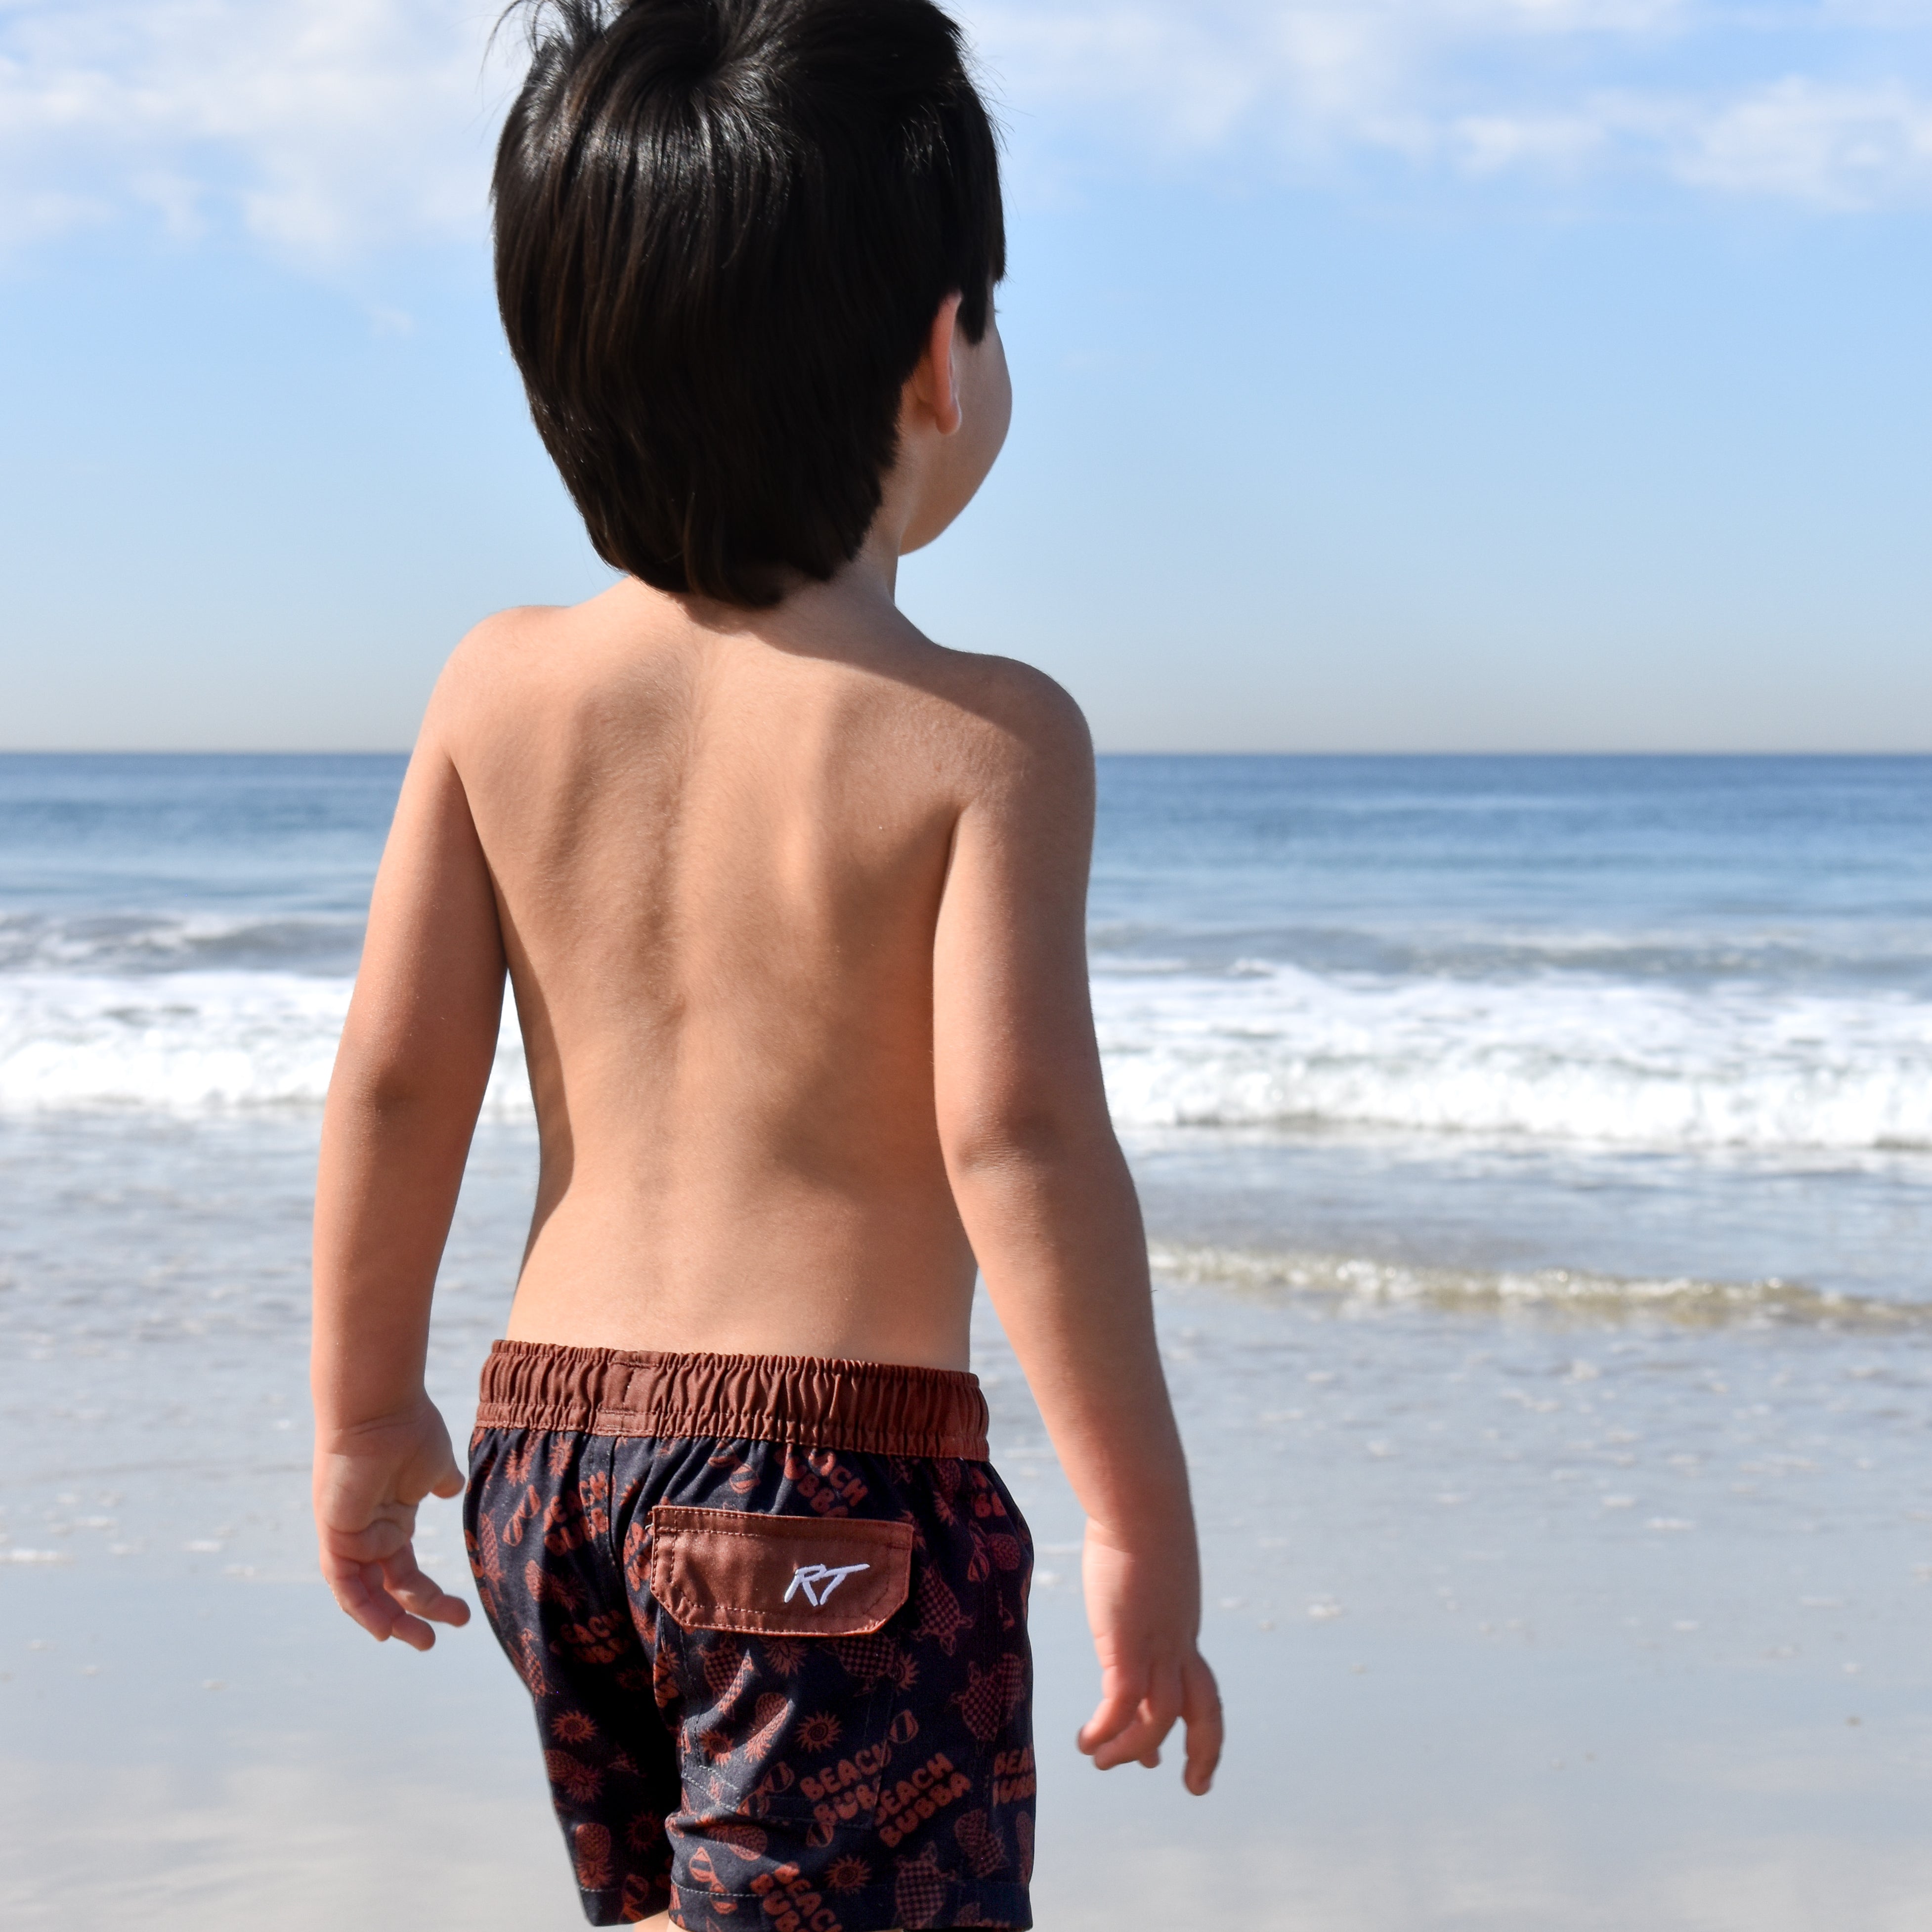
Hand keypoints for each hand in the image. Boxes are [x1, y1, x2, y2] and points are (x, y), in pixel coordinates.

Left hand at [313, 1394, 470, 1651]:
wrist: (379, 1407)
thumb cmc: (409, 1429)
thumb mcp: (435, 1464)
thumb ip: (441, 1481)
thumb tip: (451, 1489)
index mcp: (391, 1519)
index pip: (403, 1570)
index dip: (427, 1596)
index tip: (459, 1613)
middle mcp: (367, 1532)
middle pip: (386, 1588)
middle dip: (411, 1617)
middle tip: (436, 1640)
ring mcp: (350, 1534)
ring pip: (366, 1592)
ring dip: (391, 1620)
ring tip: (423, 1640)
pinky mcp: (335, 1533)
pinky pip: (343, 1582)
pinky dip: (361, 1607)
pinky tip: (383, 1627)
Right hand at [1075, 1519, 1222, 1793]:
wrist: (1140, 1502)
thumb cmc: (1138, 1510)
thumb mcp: (1145, 1553)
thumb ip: (1140, 1570)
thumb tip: (1126, 1552)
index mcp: (1182, 1621)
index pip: (1196, 1681)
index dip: (1191, 1719)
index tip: (1174, 1750)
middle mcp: (1178, 1640)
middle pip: (1206, 1708)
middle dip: (1205, 1751)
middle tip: (1194, 1785)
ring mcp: (1157, 1646)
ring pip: (1159, 1720)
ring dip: (1133, 1749)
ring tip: (1101, 1762)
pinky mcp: (1128, 1645)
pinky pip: (1122, 1707)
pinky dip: (1106, 1731)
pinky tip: (1085, 1740)